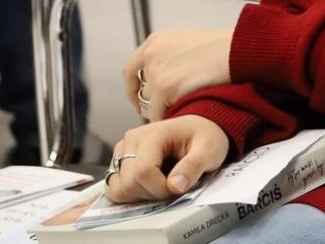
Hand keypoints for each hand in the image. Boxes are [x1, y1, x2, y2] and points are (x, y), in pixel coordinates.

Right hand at [104, 116, 228, 202]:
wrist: (198, 128)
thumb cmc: (203, 136)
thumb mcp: (209, 149)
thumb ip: (193, 167)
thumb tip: (176, 186)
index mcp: (153, 134)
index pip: (143, 172)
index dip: (160, 189)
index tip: (178, 187)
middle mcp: (132, 140)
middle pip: (129, 184)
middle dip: (152, 194)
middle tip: (172, 186)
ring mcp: (122, 150)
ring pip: (118, 189)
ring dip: (140, 196)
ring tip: (161, 184)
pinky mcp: (119, 161)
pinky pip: (115, 188)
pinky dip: (132, 194)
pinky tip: (150, 185)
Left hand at [125, 28, 233, 121]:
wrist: (241, 50)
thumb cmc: (227, 48)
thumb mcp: (190, 44)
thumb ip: (171, 58)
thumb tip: (165, 80)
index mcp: (157, 41)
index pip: (131, 70)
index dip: (134, 89)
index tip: (142, 100)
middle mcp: (151, 54)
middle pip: (140, 90)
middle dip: (152, 103)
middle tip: (167, 110)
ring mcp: (156, 71)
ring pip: (149, 105)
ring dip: (164, 111)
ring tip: (184, 109)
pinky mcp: (165, 87)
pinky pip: (159, 114)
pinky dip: (171, 117)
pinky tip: (187, 111)